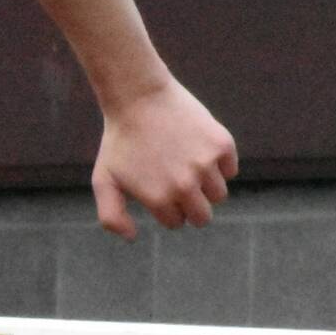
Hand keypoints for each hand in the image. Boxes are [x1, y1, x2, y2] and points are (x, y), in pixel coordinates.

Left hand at [90, 79, 237, 239]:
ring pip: (219, 194)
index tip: (156, 186)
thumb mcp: (104, 179)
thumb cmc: (120, 140)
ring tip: (185, 162)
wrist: (138, 96)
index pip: (176, 222)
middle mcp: (185, 186)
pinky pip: (231, 169)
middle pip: (203, 217)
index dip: (166, 207)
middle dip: (191, 206)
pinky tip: (197, 148)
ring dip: (206, 185)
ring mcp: (206, 165)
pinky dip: (219, 163)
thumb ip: (111, 216)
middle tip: (177, 182)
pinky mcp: (222, 144)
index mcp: (159, 199)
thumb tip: (133, 238)